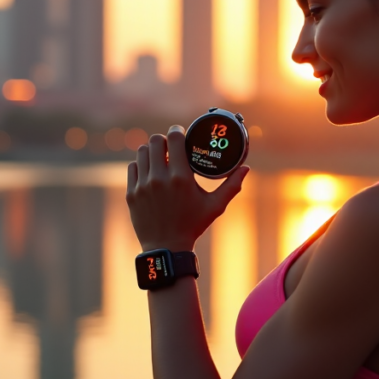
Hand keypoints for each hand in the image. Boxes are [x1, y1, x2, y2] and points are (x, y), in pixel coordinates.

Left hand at [126, 124, 249, 251]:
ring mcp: (143, 186)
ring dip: (151, 150)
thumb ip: (232, 186)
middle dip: (163, 139)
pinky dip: (141, 165)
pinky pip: (133, 167)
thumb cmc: (193, 225)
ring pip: (141, 152)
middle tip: (170, 146)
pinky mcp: (132, 193)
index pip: (174, 138)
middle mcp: (159, 179)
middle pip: (154, 140)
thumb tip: (246, 168)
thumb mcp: (215, 206)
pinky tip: (149, 169)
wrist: (167, 248)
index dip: (177, 131)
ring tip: (159, 156)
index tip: (180, 133)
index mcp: (181, 178)